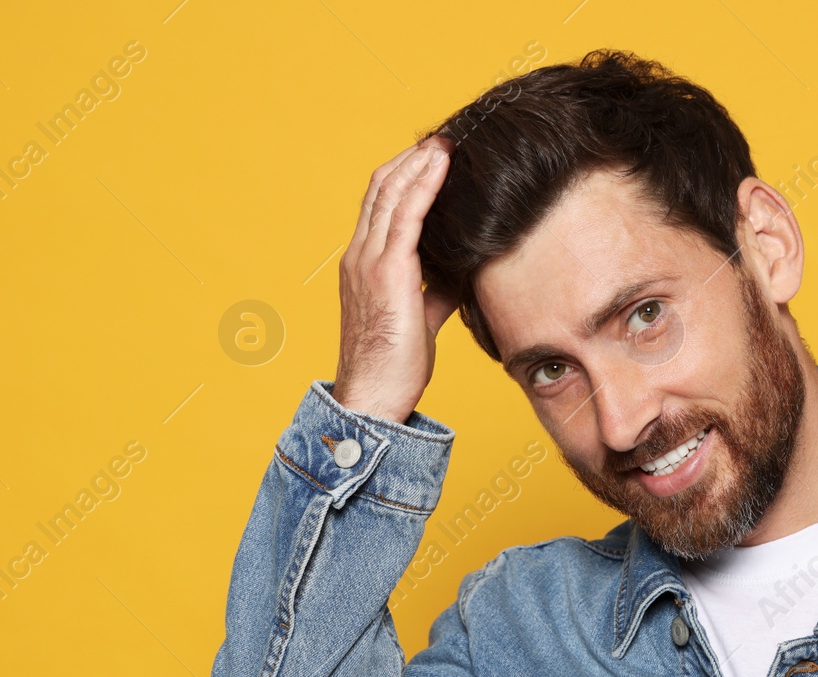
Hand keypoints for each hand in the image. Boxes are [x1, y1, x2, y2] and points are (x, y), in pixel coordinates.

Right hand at [333, 136, 456, 424]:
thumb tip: (458, 276)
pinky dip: (425, 184)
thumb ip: (434, 291)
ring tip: (447, 142)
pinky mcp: (387, 272)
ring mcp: (369, 261)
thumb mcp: (419, 318)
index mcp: (362, 264)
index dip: (404, 175)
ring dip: (420, 162)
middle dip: (413, 159)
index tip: (432, 157)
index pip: (379, 204)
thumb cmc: (394, 365)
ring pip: (391, 193)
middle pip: (381, 188)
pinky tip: (442, 165)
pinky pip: (407, 215)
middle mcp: (360, 255)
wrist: (373, 396)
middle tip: (444, 140)